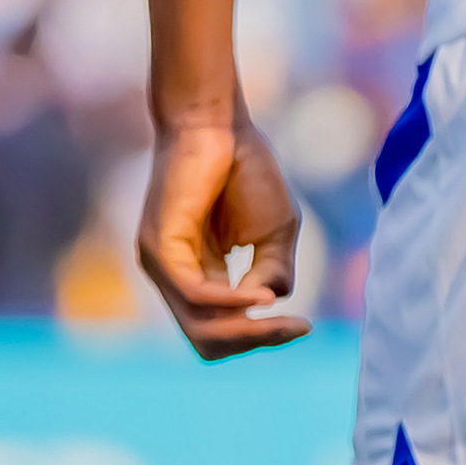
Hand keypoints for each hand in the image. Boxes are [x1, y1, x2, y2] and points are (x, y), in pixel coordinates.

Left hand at [137, 115, 308, 358]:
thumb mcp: (275, 234)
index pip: (226, 332)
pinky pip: (195, 297)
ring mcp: (162, 265)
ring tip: (278, 314)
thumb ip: (273, 274)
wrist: (217, 121)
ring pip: (201, 329)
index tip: (305, 326)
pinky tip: (259, 294)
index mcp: (201, 277)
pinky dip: (230, 303)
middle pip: (210, 343)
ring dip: (246, 330)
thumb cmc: (246, 168)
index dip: (266, 337)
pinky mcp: (160, 247)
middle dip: (256, 342)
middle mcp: (175, 277)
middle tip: (293, 328)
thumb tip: (268, 305)